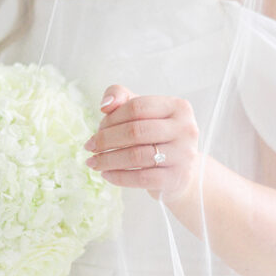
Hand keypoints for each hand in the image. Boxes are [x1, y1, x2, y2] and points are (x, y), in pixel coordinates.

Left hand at [84, 84, 200, 202]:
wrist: (182, 171)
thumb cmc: (157, 136)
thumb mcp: (143, 112)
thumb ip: (121, 97)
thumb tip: (105, 104)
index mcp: (178, 107)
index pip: (137, 107)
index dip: (112, 118)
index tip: (98, 128)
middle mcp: (186, 129)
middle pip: (135, 131)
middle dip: (106, 140)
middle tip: (89, 146)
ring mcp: (184, 155)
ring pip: (136, 156)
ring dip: (108, 160)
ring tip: (93, 162)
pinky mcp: (177, 178)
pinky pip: (141, 178)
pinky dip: (118, 177)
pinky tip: (106, 175)